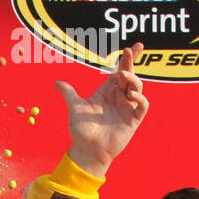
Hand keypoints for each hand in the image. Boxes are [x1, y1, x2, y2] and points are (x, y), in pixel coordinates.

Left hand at [56, 44, 148, 176]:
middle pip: (129, 75)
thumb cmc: (81, 131)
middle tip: (129, 52)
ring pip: (138, 87)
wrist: (87, 151)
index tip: (131, 47)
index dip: (127, 59)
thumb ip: (69, 93)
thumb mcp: (75, 108)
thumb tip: (56, 82)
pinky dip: (140, 98)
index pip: (119, 71)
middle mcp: (118, 97)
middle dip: (131, 63)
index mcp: (107, 92)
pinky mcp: (133, 120)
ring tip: (124, 77)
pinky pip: (142, 105)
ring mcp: (127, 108)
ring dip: (133, 79)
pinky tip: (130, 95)